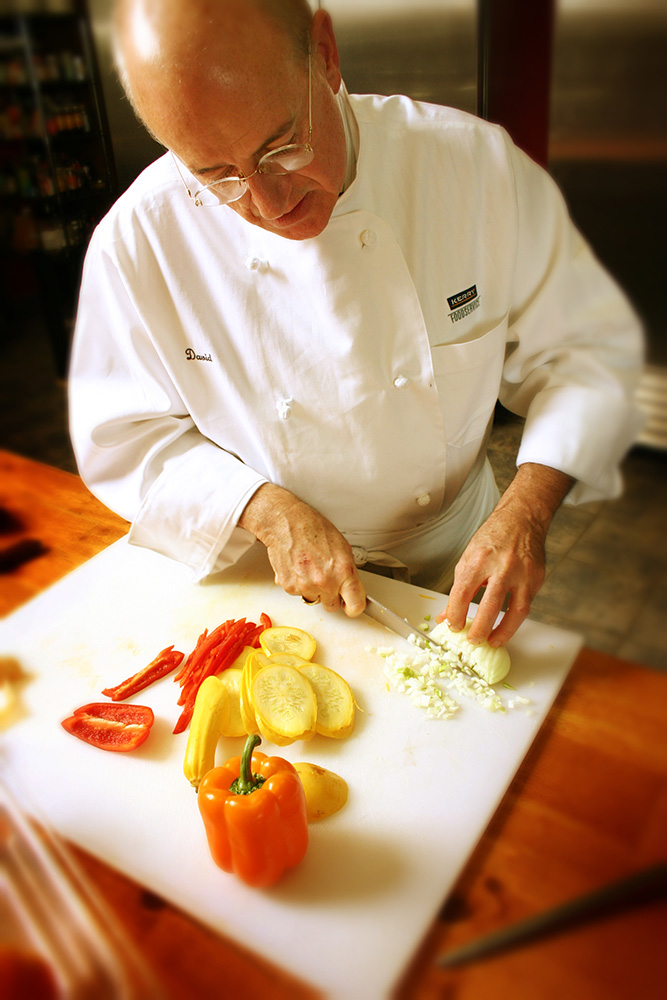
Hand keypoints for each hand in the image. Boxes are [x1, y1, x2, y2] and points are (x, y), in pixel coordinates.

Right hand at [238, 484, 366, 616]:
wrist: (287, 523)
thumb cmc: (314, 529)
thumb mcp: (342, 547)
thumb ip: (348, 572)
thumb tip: (351, 587)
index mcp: (343, 571)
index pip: (356, 605)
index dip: (353, 607)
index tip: (351, 606)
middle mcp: (325, 582)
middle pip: (332, 607)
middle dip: (330, 596)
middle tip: (326, 580)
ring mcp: (305, 586)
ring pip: (313, 599)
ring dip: (312, 588)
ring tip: (309, 568)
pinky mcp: (289, 586)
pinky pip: (297, 593)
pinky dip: (297, 583)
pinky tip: (298, 567)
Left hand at [437, 464, 573, 645]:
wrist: (521, 520)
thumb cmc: (493, 538)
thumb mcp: (468, 559)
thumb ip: (458, 589)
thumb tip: (446, 615)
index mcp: (479, 560)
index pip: (463, 593)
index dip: (456, 614)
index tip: (454, 626)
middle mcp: (502, 567)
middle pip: (489, 606)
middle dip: (480, 629)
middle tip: (472, 640)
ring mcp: (523, 574)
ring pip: (515, 611)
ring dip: (503, 632)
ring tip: (492, 642)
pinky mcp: (536, 579)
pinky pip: (525, 605)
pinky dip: (514, 620)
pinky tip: (506, 627)